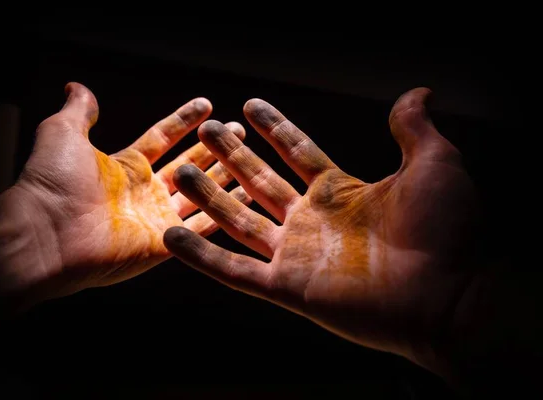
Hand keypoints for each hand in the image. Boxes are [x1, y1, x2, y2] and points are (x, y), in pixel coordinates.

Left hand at [0, 82, 249, 312]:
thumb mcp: (64, 133)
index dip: (184, 120)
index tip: (207, 104)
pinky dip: (226, 211)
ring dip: (226, 176)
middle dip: (213, 147)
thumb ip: (79, 110)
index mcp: (127, 166)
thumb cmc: (53, 183)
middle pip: (189, 165)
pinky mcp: (167, 243)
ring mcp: (158, 219)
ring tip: (250, 157)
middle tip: (239, 130)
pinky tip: (249, 195)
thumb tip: (78, 87)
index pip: (163, 137)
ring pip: (203, 194)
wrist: (49, 234)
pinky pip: (204, 227)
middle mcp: (146, 191)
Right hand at [163, 88, 477, 365]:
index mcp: (340, 191)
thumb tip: (418, 92)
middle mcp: (311, 221)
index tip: (251, 105)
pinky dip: (202, 257)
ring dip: (209, 197)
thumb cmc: (446, 231)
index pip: (297, 151)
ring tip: (180, 170)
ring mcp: (296, 254)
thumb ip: (414, 129)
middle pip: (260, 181)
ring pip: (239, 221)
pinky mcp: (287, 288)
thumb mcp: (434, 164)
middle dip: (233, 155)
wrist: (447, 295)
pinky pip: (235, 272)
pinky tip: (172, 237)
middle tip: (207, 128)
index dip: (275, 127)